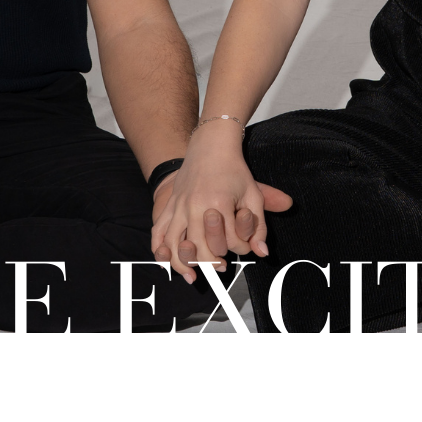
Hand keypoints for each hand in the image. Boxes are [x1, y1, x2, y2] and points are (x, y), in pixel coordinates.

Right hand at [151, 126, 291, 282]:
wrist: (210, 147)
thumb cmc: (234, 171)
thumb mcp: (253, 195)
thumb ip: (259, 226)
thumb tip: (262, 253)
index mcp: (218, 203)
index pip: (229, 241)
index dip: (240, 248)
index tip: (243, 244)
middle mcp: (195, 206)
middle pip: (200, 248)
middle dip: (212, 261)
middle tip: (220, 265)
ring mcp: (179, 207)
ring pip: (175, 245)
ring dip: (184, 264)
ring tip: (194, 274)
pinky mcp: (169, 206)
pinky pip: (158, 232)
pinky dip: (160, 250)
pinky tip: (167, 262)